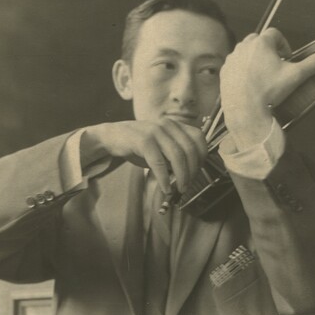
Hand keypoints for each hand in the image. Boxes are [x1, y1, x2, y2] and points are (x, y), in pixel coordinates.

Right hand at [85, 119, 207, 194]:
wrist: (113, 136)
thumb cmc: (140, 145)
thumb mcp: (161, 147)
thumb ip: (176, 156)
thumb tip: (191, 175)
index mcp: (175, 125)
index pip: (199, 138)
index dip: (202, 157)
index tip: (197, 172)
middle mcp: (168, 125)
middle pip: (190, 149)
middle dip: (192, 171)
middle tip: (187, 185)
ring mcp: (156, 131)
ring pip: (177, 155)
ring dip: (181, 176)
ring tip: (179, 189)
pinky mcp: (143, 140)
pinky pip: (159, 162)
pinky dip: (164, 178)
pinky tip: (165, 188)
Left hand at [219, 28, 314, 149]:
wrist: (244, 110)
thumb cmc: (268, 91)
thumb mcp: (296, 76)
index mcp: (261, 43)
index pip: (275, 34)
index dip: (283, 44)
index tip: (287, 58)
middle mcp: (243, 47)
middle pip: (258, 41)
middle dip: (267, 50)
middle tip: (275, 65)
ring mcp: (232, 59)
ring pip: (244, 52)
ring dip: (254, 59)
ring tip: (262, 75)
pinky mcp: (224, 72)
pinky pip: (234, 65)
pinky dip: (242, 70)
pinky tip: (249, 83)